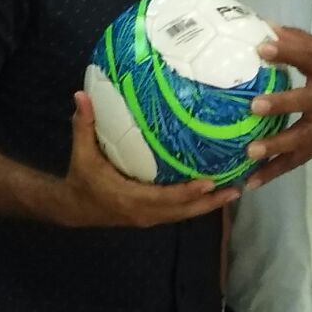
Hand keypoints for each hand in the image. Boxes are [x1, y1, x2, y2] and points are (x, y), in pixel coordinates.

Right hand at [59, 92, 237, 226]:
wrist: (74, 207)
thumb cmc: (81, 178)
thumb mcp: (81, 152)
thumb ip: (83, 125)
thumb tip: (81, 94)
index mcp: (129, 198)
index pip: (164, 198)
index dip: (188, 192)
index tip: (210, 182)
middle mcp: (144, 213)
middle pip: (183, 211)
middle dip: (210, 202)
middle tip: (237, 187)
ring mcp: (149, 218)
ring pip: (184, 214)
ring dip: (209, 205)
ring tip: (235, 189)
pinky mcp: (152, 217)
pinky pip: (179, 213)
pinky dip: (198, 205)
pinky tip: (214, 193)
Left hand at [245, 26, 311, 188]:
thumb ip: (299, 42)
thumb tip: (265, 28)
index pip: (309, 57)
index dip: (287, 52)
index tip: (262, 47)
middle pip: (304, 102)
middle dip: (280, 105)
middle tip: (254, 106)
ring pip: (298, 139)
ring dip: (274, 147)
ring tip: (250, 152)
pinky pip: (293, 162)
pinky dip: (273, 173)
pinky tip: (251, 182)